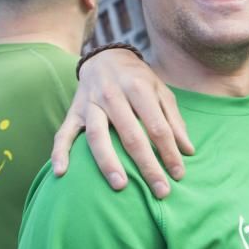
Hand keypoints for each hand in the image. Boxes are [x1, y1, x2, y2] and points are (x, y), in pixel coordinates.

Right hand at [50, 48, 192, 197]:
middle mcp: (113, 96)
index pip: (157, 127)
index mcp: (139, 89)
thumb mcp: (161, 92)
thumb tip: (188, 150)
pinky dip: (60, 152)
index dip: (170, 152)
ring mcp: (90, 104)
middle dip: (147, 165)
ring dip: (108, 162)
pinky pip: (64, 133)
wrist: (105, 57)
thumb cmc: (138, 79)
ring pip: (98, 136)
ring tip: (121, 186)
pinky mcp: (73, 112)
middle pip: (131, 135)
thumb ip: (174, 120)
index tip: (179, 174)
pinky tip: (61, 172)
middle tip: (160, 191)